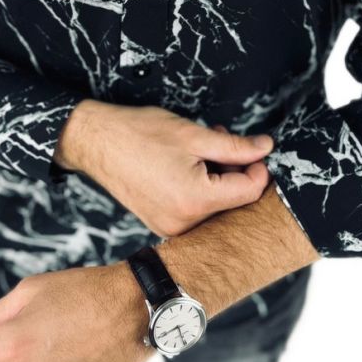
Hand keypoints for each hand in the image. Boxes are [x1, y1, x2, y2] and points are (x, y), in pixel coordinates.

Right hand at [52, 100, 273, 236]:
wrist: (96, 142)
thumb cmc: (140, 134)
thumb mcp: (194, 135)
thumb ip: (236, 146)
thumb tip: (266, 148)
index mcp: (196, 200)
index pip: (250, 192)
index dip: (258, 167)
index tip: (252, 149)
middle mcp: (184, 222)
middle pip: (233, 201)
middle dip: (234, 170)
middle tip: (221, 139)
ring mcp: (170, 227)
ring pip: (215, 205)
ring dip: (217, 177)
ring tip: (201, 149)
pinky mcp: (161, 224)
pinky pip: (195, 210)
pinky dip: (199, 188)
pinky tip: (187, 165)